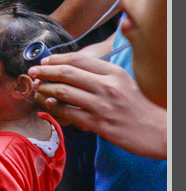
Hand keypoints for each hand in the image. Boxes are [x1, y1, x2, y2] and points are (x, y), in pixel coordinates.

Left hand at [28, 52, 166, 158]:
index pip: (78, 59)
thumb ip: (100, 73)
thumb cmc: (137, 105)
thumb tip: (69, 66)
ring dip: (46, 88)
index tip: (44, 61)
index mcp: (113, 72)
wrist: (157, 131)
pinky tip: (49, 104)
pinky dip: (54, 107)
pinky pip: (68, 112)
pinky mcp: (98, 124)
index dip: (56, 59)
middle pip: (67, 73)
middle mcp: (107, 86)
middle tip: (33, 72)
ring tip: (37, 88)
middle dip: (45, 71)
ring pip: (64, 92)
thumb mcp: (122, 81)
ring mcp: (102, 105)